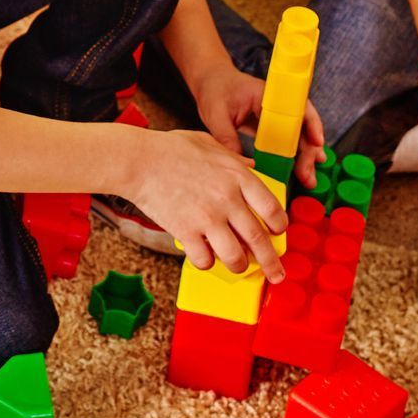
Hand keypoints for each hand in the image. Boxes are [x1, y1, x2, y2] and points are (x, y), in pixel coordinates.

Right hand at [127, 128, 289, 278]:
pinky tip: (204, 257)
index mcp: (237, 176)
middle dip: (271, 262)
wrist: (138, 160)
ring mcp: (207, 217)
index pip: (272, 208)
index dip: (279, 226)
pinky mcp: (186, 232)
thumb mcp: (208, 143)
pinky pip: (205, 260)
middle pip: (259, 239)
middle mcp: (227, 199)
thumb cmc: (169, 149)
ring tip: (238, 266)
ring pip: (236, 257)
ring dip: (239, 266)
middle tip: (276, 274)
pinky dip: (207, 263)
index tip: (277, 233)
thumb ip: (233, 156)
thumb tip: (250, 164)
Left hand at [191, 63, 327, 189]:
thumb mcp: (216, 113)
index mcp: (268, 94)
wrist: (210, 80)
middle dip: (308, 151)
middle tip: (308, 175)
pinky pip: (287, 140)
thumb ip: (227, 137)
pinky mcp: (271, 125)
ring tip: (309, 179)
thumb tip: (242, 163)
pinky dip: (294, 155)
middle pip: (301, 127)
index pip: (297, 107)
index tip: (317, 142)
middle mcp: (277, 104)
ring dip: (305, 157)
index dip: (311, 124)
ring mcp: (276, 114)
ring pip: (297, 136)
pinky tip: (299, 170)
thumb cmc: (215, 89)